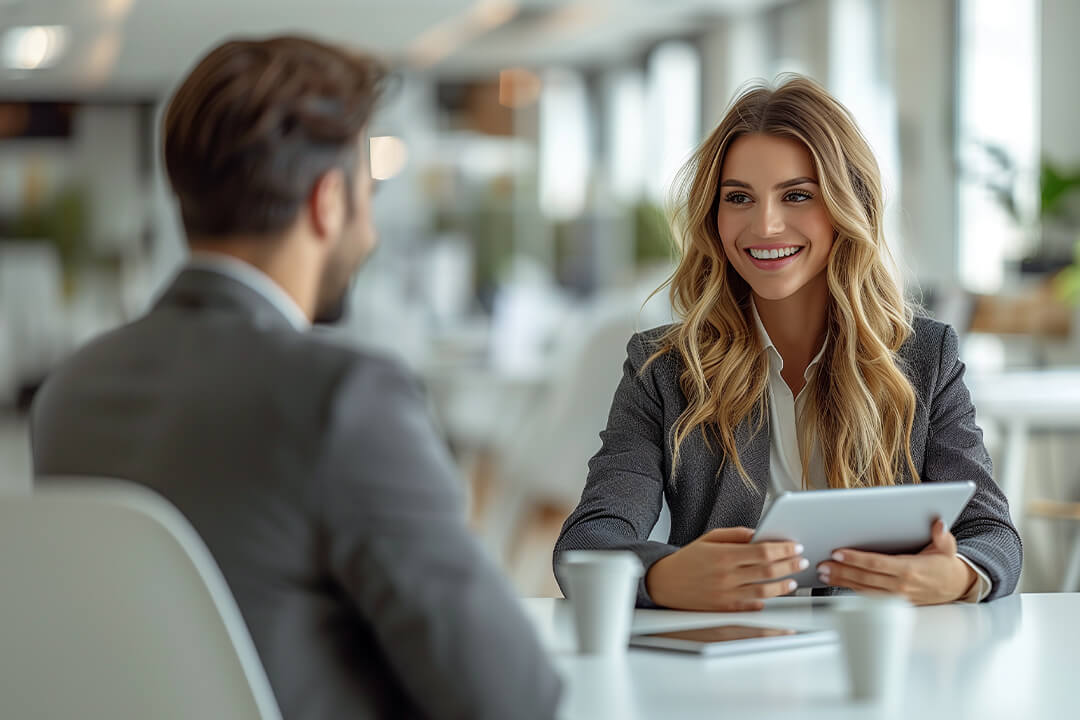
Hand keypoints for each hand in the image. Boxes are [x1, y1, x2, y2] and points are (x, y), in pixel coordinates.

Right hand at [645, 527, 805, 610]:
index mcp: (724, 555)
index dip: (784, 549)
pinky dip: (766, 600)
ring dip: (784, 585)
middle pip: (769, 571)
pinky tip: (773, 593)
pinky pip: (753, 605)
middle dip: (790, 565)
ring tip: (793, 580)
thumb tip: (760, 534)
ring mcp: (727, 595)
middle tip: (801, 560)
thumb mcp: (709, 538)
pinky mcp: (725, 608)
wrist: (665, 583)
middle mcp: (727, 576)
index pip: (763, 551)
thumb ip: (736, 534)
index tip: (795, 546)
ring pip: (765, 591)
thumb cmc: (687, 560)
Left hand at [817, 519, 976, 605]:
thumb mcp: (947, 547)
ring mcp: (897, 598)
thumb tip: (938, 523)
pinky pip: (870, 597)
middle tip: (822, 564)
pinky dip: (852, 590)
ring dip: (842, 581)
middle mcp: (902, 586)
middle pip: (865, 578)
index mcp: (911, 570)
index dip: (856, 559)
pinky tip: (838, 582)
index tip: (838, 553)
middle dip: (842, 571)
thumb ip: (942, 536)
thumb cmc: (946, 565)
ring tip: (824, 573)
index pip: (878, 564)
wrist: (956, 588)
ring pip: (864, 589)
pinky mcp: (894, 604)